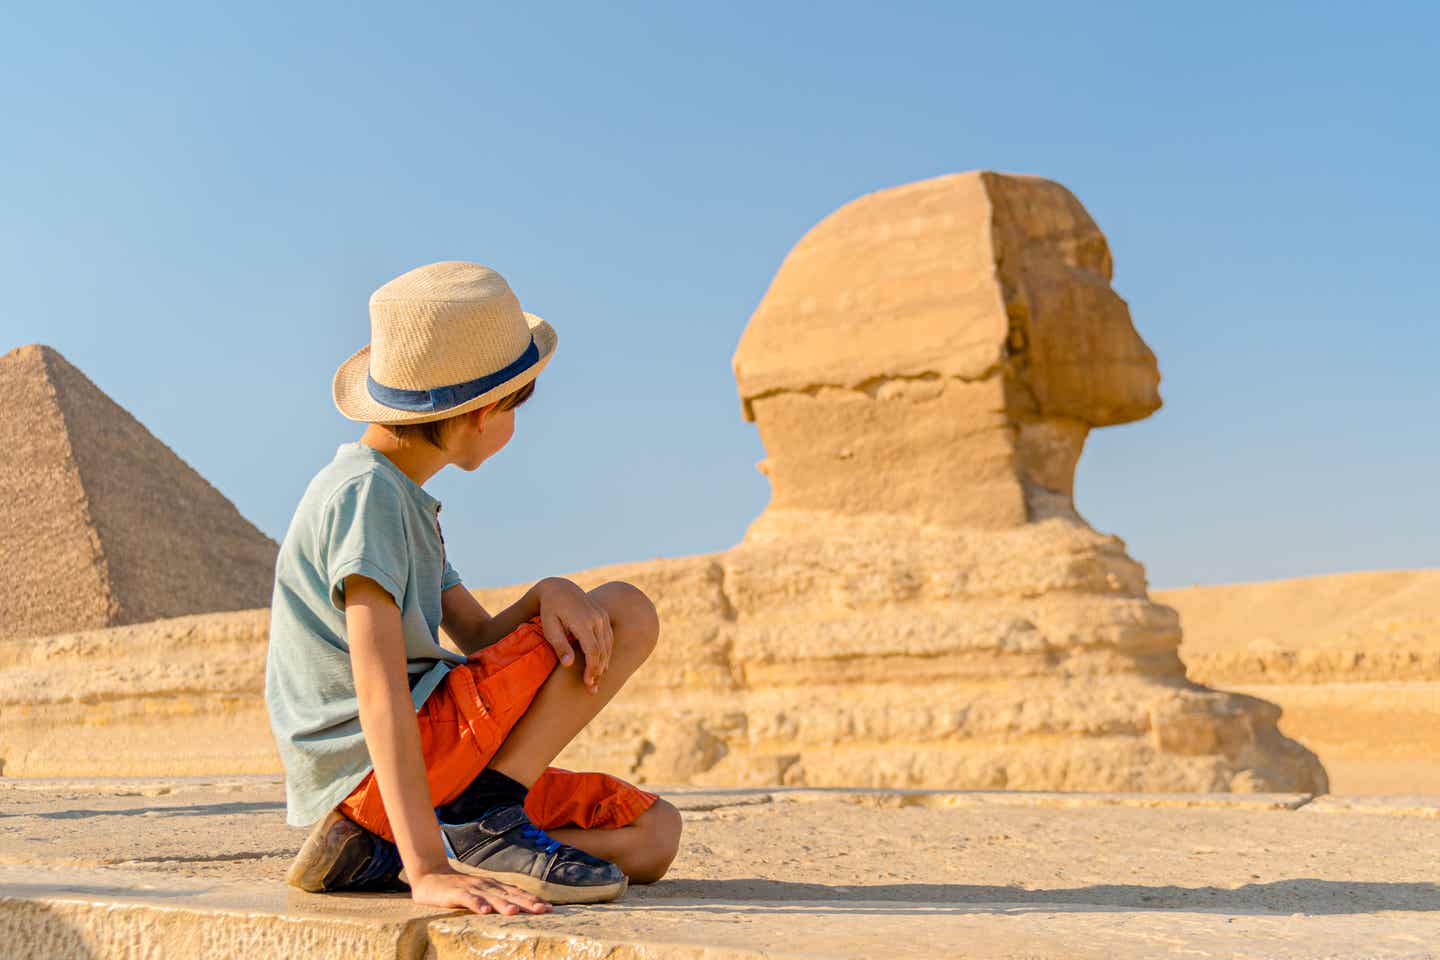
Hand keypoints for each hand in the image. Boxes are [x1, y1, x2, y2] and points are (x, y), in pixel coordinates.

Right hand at [409, 866, 550, 914]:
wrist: (430, 877)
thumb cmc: (459, 889)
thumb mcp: (482, 893)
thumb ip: (498, 899)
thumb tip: (520, 908)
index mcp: (495, 886)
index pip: (518, 893)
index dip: (534, 900)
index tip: (550, 908)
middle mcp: (487, 885)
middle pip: (510, 895)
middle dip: (527, 902)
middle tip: (543, 910)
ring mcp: (472, 888)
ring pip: (491, 897)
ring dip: (504, 904)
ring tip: (516, 912)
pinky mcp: (456, 893)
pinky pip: (468, 899)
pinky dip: (476, 904)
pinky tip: (484, 911)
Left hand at [536, 578, 613, 693]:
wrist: (559, 588)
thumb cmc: (550, 611)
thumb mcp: (549, 627)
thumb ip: (559, 645)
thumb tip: (568, 665)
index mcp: (582, 621)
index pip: (592, 650)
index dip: (591, 669)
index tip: (587, 683)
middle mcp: (596, 618)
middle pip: (602, 650)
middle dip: (598, 671)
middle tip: (592, 688)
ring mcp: (602, 616)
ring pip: (608, 645)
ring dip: (604, 664)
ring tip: (596, 681)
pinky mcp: (604, 616)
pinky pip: (609, 638)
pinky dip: (606, 653)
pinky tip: (600, 666)